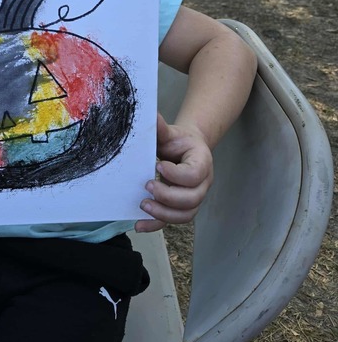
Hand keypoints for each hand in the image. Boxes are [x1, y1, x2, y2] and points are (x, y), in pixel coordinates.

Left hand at [134, 113, 213, 232]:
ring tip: (143, 205)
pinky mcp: (182, 208)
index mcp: (202, 162)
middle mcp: (203, 183)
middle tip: (147, 187)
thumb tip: (151, 115)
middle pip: (192, 198)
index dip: (176, 174)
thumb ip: (161, 128)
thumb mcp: (171, 133)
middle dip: (168, 196)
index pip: (194, 174)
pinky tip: (139, 225)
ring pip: (185, 214)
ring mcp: (194, 198)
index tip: (157, 165)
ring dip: (163, 214)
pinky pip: (173, 221)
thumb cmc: (178, 141)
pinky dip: (156, 225)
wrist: (186, 150)